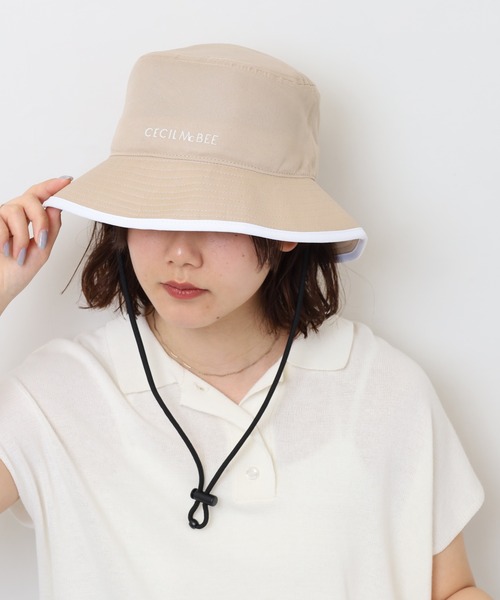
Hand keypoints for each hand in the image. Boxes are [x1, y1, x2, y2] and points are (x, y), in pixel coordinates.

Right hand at [0, 177, 71, 313]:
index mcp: (29, 219)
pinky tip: (7, 252)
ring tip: (20, 254)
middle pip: (31, 198)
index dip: (52, 186)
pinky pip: (1, 221)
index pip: (40, 196)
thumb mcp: (41, 250)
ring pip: (16, 210)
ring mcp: (0, 217)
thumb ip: (51, 229)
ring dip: (22, 235)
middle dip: (40, 219)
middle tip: (41, 241)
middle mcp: (14, 214)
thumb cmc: (17, 272)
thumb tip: (58, 207)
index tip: (67, 181)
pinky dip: (7, 239)